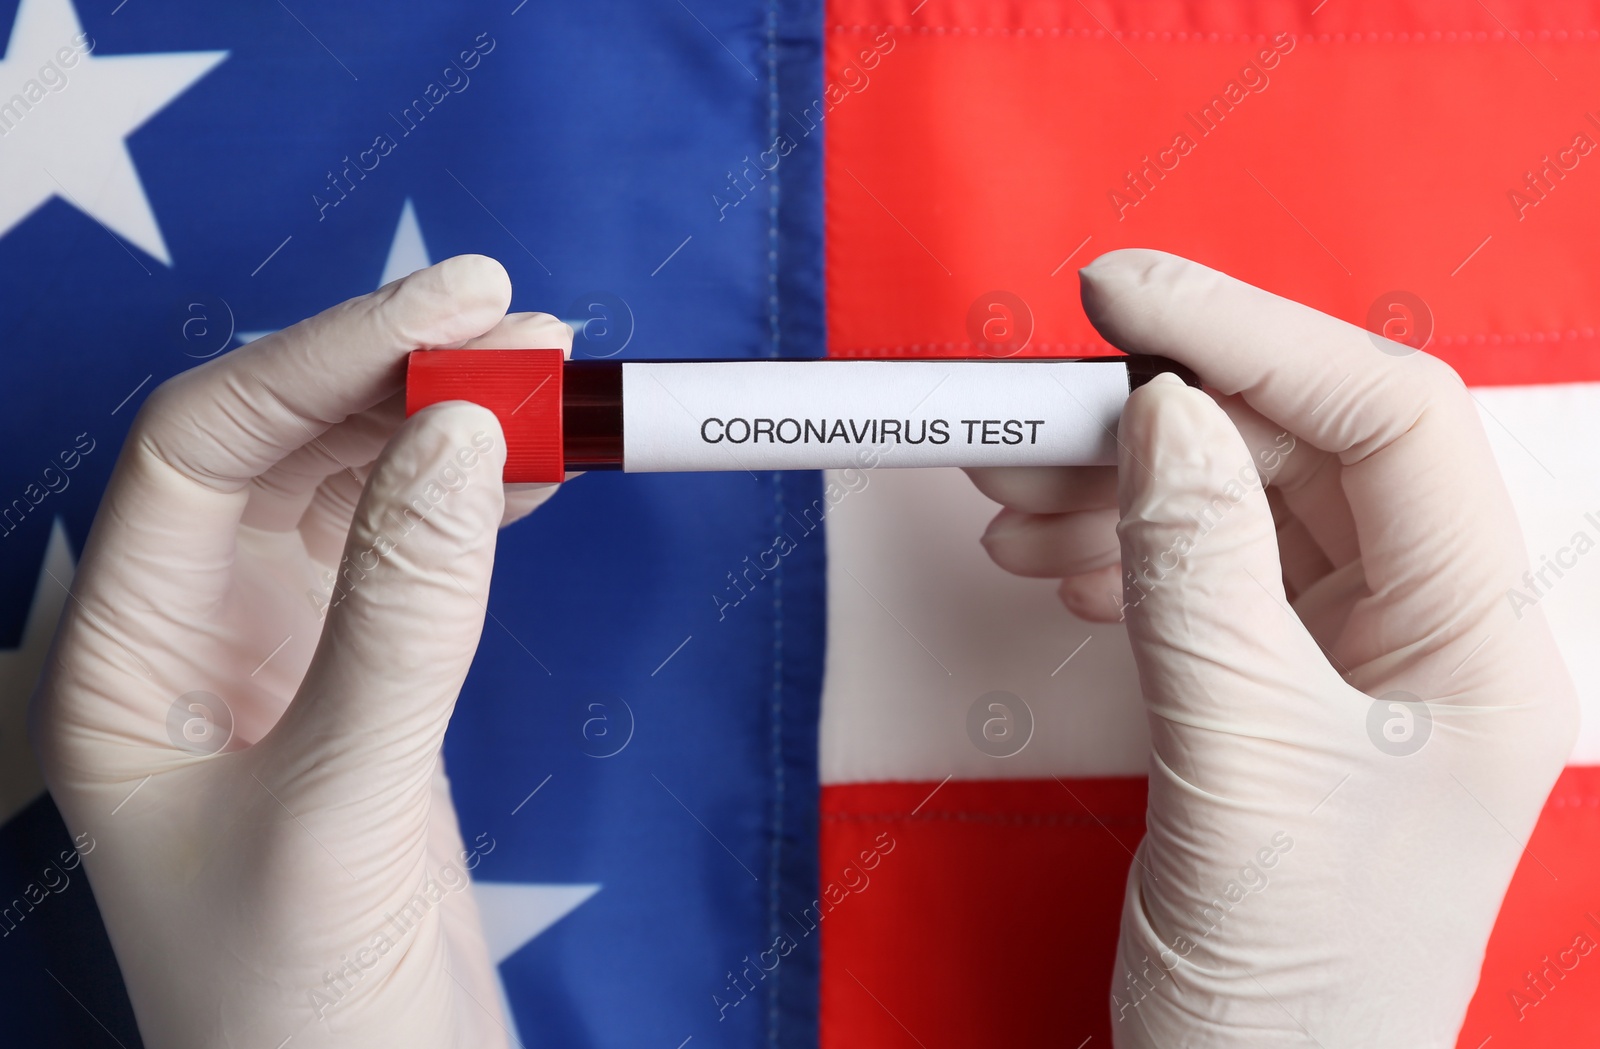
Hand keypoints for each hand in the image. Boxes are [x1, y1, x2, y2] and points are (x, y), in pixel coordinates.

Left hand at [31, 256, 569, 1047]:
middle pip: (282, 447)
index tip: (450, 310)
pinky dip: (478, 501)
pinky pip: (415, 555)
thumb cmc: (298, 1011)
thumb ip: (398, 615)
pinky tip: (535, 470)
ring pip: (354, 489)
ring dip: (446, 424)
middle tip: (522, 326)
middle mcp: (193, 640)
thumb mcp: (339, 805)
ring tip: (549, 374)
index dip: (323, 357)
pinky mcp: (366, 689)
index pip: (202, 447)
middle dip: (396, 373)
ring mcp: (284, 660)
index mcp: (123, 662)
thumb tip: (460, 434)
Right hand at [970, 250, 1576, 1044]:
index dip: (1255, 334)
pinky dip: (1112, 545)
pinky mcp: (1267, 689)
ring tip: (1014, 489)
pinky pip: (1192, 569)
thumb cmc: (1295, 994)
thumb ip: (1200, 575)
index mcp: (1476, 648)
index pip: (1390, 421)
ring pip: (1232, 502)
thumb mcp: (1242, 769)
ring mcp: (1343, 662)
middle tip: (1037, 405)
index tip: (1126, 298)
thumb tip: (1163, 414)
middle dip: (1158, 413)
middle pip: (1299, 449)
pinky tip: (1054, 556)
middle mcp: (1424, 638)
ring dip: (1116, 480)